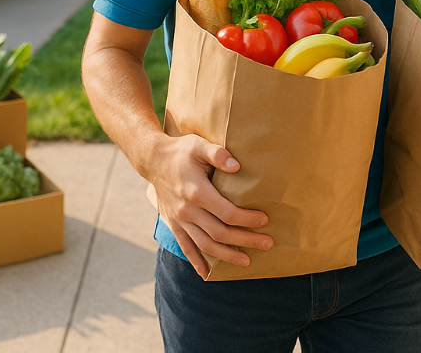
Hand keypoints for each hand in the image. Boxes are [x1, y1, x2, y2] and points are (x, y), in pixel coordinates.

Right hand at [149, 134, 272, 279]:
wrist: (153, 160)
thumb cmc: (181, 151)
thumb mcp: (199, 145)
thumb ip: (218, 154)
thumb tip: (237, 166)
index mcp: (197, 192)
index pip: (227, 213)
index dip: (247, 219)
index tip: (264, 220)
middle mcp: (187, 210)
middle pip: (220, 233)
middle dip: (245, 240)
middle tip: (267, 244)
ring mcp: (180, 220)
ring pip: (205, 245)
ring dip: (227, 256)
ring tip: (247, 262)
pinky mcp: (174, 225)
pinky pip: (186, 248)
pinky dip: (197, 262)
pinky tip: (207, 274)